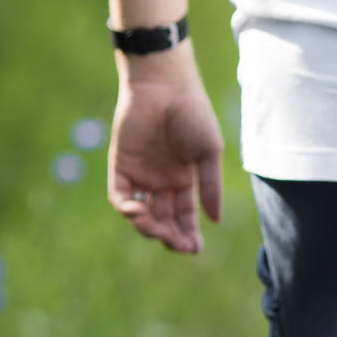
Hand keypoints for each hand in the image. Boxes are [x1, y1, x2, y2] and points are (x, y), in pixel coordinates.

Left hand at [107, 43, 223, 254]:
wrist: (166, 87)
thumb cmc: (193, 115)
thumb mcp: (209, 154)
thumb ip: (210, 187)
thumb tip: (215, 220)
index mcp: (184, 178)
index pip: (184, 215)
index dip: (188, 233)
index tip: (195, 249)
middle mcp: (161, 180)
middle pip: (163, 219)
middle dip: (171, 236)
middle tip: (180, 245)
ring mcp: (140, 174)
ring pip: (141, 213)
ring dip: (150, 227)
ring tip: (160, 231)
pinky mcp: (120, 166)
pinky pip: (120, 197)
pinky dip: (128, 209)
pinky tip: (140, 213)